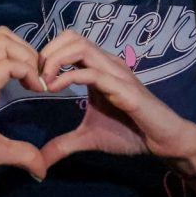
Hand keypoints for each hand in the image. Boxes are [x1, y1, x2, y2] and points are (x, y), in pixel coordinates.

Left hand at [37, 30, 195, 173]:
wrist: (162, 141)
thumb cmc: (130, 132)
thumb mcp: (88, 138)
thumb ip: (63, 144)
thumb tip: (40, 160)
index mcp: (98, 67)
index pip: (69, 41)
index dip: (47, 53)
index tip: (33, 77)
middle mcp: (107, 63)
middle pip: (72, 36)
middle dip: (47, 52)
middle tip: (35, 77)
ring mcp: (116, 73)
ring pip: (81, 46)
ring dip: (55, 60)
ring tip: (44, 82)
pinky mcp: (123, 89)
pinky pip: (93, 73)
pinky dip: (68, 77)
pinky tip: (55, 90)